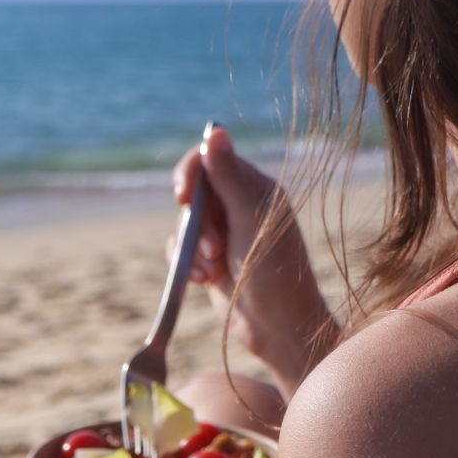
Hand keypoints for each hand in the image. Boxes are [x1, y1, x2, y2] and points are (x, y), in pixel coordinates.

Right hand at [171, 126, 336, 394]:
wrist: (277, 327)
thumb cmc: (274, 270)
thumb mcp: (249, 217)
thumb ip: (226, 175)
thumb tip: (214, 129)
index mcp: (255, 188)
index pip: (210, 159)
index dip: (191, 173)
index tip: (183, 197)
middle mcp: (239, 207)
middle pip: (193, 193)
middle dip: (196, 222)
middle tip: (210, 246)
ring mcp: (222, 235)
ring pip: (184, 224)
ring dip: (193, 248)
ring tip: (213, 267)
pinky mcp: (208, 261)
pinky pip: (180, 250)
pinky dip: (186, 265)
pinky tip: (204, 281)